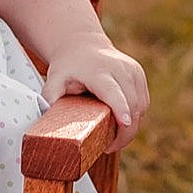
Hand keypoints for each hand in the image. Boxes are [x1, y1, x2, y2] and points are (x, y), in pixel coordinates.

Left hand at [44, 32, 149, 152]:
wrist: (81, 45)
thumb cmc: (67, 67)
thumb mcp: (53, 79)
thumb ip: (50, 97)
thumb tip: (49, 118)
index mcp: (98, 71)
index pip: (113, 92)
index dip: (120, 109)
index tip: (124, 124)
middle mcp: (119, 68)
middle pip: (131, 103)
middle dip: (125, 131)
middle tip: (110, 146)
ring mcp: (132, 70)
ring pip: (140, 105)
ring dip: (131, 126)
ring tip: (115, 138)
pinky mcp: (139, 74)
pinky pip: (143, 102)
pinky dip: (136, 116)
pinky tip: (122, 124)